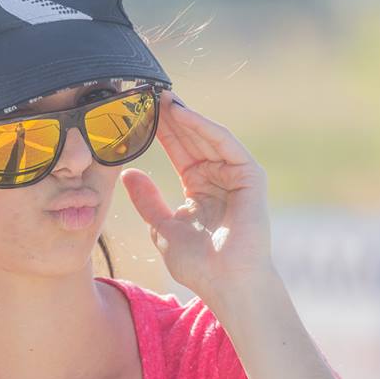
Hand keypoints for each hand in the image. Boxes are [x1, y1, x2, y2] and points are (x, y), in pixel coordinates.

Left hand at [120, 91, 273, 302]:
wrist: (226, 284)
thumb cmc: (199, 264)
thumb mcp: (162, 228)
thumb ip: (148, 200)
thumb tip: (129, 173)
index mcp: (200, 187)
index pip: (178, 151)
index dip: (159, 131)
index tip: (137, 112)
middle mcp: (219, 177)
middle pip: (192, 139)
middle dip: (170, 118)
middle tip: (146, 94)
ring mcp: (236, 175)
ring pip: (207, 137)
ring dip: (184, 117)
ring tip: (160, 98)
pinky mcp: (250, 175)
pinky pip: (225, 143)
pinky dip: (204, 127)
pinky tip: (183, 115)